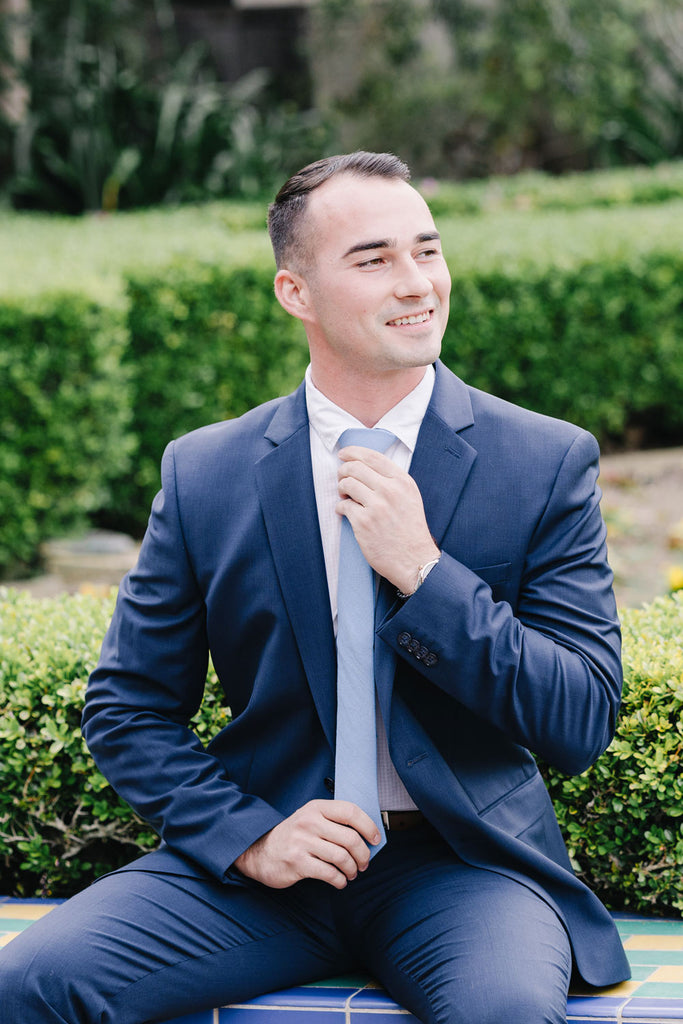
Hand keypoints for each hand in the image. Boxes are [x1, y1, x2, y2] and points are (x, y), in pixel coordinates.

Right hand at [232, 799, 380, 888]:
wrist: (259, 851)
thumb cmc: (292, 836)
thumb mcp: (310, 819)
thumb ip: (333, 822)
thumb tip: (366, 836)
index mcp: (316, 808)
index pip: (351, 811)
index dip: (368, 825)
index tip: (376, 838)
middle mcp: (309, 822)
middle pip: (350, 838)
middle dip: (363, 855)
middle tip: (364, 863)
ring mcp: (302, 842)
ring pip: (342, 857)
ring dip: (352, 869)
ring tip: (352, 873)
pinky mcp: (297, 863)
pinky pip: (329, 874)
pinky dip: (340, 880)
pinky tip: (340, 881)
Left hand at [337, 446, 439, 594]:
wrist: (414, 560)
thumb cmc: (410, 530)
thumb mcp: (410, 497)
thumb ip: (392, 480)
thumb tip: (363, 465)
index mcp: (403, 482)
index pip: (373, 456)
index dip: (353, 452)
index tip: (343, 454)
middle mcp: (390, 490)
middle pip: (355, 467)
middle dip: (343, 471)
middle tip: (341, 478)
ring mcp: (376, 506)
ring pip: (346, 484)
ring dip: (341, 489)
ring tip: (345, 497)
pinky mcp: (364, 523)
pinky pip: (343, 506)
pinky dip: (341, 508)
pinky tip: (346, 513)